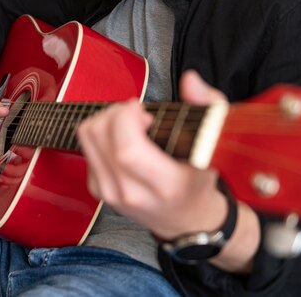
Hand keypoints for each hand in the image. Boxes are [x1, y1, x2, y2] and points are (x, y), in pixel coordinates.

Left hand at [78, 70, 260, 272]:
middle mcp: (132, 193)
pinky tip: (122, 139)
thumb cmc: (198, 179)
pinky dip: (101, 133)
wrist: (185, 219)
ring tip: (130, 123)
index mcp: (165, 185)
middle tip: (138, 113)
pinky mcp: (97, 190)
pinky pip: (86, 146)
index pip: (126, 149)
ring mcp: (110, 194)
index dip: (126, 119)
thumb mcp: (215, 142)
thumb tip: (190, 81)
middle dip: (116, 111)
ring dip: (105, 119)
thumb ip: (208, 106)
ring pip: (87, 138)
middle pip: (100, 137)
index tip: (143, 112)